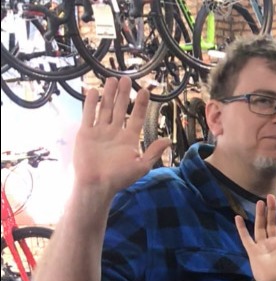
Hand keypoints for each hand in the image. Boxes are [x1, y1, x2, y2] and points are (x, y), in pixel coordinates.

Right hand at [74, 77, 170, 198]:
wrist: (96, 184)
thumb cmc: (119, 178)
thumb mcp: (141, 165)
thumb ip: (153, 151)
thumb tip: (168, 140)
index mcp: (129, 138)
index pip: (137, 117)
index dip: (141, 104)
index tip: (144, 91)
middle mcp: (115, 132)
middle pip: (121, 109)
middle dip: (124, 94)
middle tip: (127, 79)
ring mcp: (100, 131)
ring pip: (105, 108)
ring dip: (109, 94)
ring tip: (112, 80)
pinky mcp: (86, 133)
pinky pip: (88, 115)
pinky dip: (90, 103)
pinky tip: (93, 91)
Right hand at [235, 195, 275, 280]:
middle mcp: (272, 242)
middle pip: (271, 223)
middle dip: (272, 211)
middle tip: (271, 196)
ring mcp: (261, 245)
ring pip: (260, 227)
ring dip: (260, 215)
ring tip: (260, 202)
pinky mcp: (252, 250)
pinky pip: (245, 237)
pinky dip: (241, 228)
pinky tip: (238, 217)